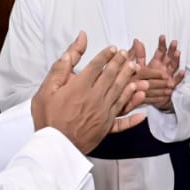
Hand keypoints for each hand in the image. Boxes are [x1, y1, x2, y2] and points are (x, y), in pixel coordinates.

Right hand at [32, 34, 147, 151]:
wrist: (53, 145)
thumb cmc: (48, 118)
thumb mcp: (47, 88)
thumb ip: (63, 65)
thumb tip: (77, 43)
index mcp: (81, 87)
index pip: (97, 66)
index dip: (106, 55)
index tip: (112, 49)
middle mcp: (96, 98)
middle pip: (112, 76)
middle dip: (120, 63)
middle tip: (126, 54)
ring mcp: (103, 113)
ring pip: (121, 93)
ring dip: (129, 79)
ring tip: (135, 70)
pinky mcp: (106, 127)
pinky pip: (123, 121)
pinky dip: (133, 117)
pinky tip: (142, 113)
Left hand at [130, 35, 184, 110]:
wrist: (151, 97)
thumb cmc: (146, 81)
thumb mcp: (141, 67)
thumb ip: (139, 55)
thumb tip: (136, 40)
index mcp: (157, 62)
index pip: (161, 51)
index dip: (162, 44)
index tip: (162, 36)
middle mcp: (165, 68)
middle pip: (170, 56)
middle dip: (172, 49)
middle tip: (174, 42)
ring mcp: (169, 76)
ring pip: (174, 66)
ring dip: (176, 59)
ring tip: (178, 52)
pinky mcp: (171, 85)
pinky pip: (176, 80)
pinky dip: (180, 76)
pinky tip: (182, 71)